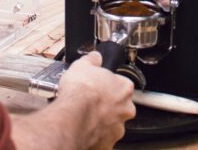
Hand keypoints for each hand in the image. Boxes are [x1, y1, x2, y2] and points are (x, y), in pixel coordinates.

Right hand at [12, 51, 134, 149]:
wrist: (72, 116)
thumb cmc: (81, 92)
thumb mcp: (83, 65)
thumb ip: (92, 60)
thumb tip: (94, 57)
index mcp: (124, 88)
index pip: (122, 84)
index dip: (109, 85)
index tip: (100, 86)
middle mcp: (125, 109)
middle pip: (120, 106)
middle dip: (108, 105)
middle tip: (93, 102)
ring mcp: (117, 128)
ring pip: (112, 124)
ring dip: (102, 121)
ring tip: (86, 117)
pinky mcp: (107, 143)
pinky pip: (103, 139)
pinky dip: (95, 135)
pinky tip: (84, 130)